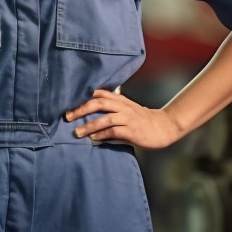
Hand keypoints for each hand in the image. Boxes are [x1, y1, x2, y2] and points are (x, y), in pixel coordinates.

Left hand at [65, 87, 179, 149]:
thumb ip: (112, 107)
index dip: (83, 96)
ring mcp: (128, 118)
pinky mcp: (132, 131)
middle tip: (67, 116)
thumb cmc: (142, 119)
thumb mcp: (127, 108)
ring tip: (77, 132)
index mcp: (120, 100)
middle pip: (99, 102)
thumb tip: (90, 109)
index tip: (68, 102)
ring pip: (105, 118)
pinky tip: (93, 139)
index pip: (100, 92)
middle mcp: (123, 106)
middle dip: (81, 109)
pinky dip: (102, 135)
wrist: (163, 127)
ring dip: (89, 125)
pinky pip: (114, 131)